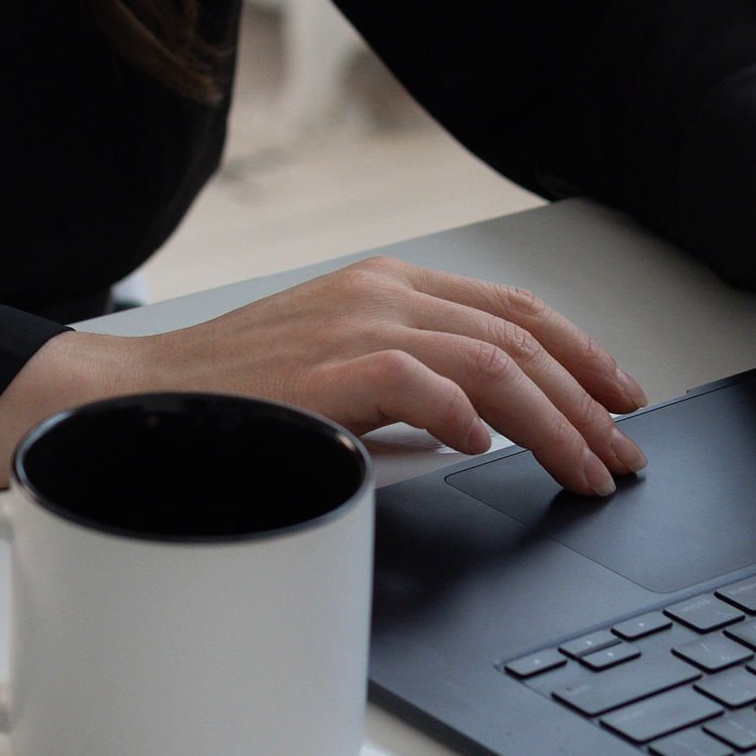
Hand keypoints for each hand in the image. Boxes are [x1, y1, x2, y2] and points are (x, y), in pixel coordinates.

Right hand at [0, 258, 649, 495]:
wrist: (132, 401)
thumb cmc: (231, 398)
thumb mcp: (336, 371)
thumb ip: (408, 382)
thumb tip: (489, 426)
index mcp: (387, 286)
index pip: (512, 311)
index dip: (582, 355)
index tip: (621, 402)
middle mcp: (380, 292)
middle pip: (519, 336)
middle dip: (588, 400)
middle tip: (623, 454)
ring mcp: (353, 325)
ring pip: (492, 363)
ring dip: (554, 423)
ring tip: (585, 470)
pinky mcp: (325, 370)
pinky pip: (421, 386)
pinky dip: (468, 418)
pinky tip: (489, 451)